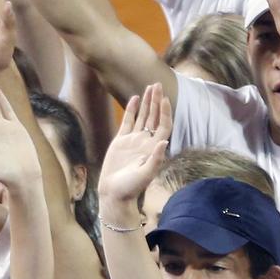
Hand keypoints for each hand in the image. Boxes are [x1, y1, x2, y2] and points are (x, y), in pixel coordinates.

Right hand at [98, 84, 170, 204]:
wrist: (114, 194)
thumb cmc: (131, 188)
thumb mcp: (145, 175)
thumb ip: (155, 159)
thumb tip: (163, 142)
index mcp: (154, 148)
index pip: (163, 125)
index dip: (165, 112)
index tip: (164, 98)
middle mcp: (145, 142)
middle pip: (154, 117)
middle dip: (156, 101)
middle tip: (157, 84)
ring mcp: (133, 140)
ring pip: (143, 117)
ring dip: (147, 102)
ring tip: (149, 87)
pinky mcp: (120, 141)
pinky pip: (128, 122)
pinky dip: (132, 110)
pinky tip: (135, 98)